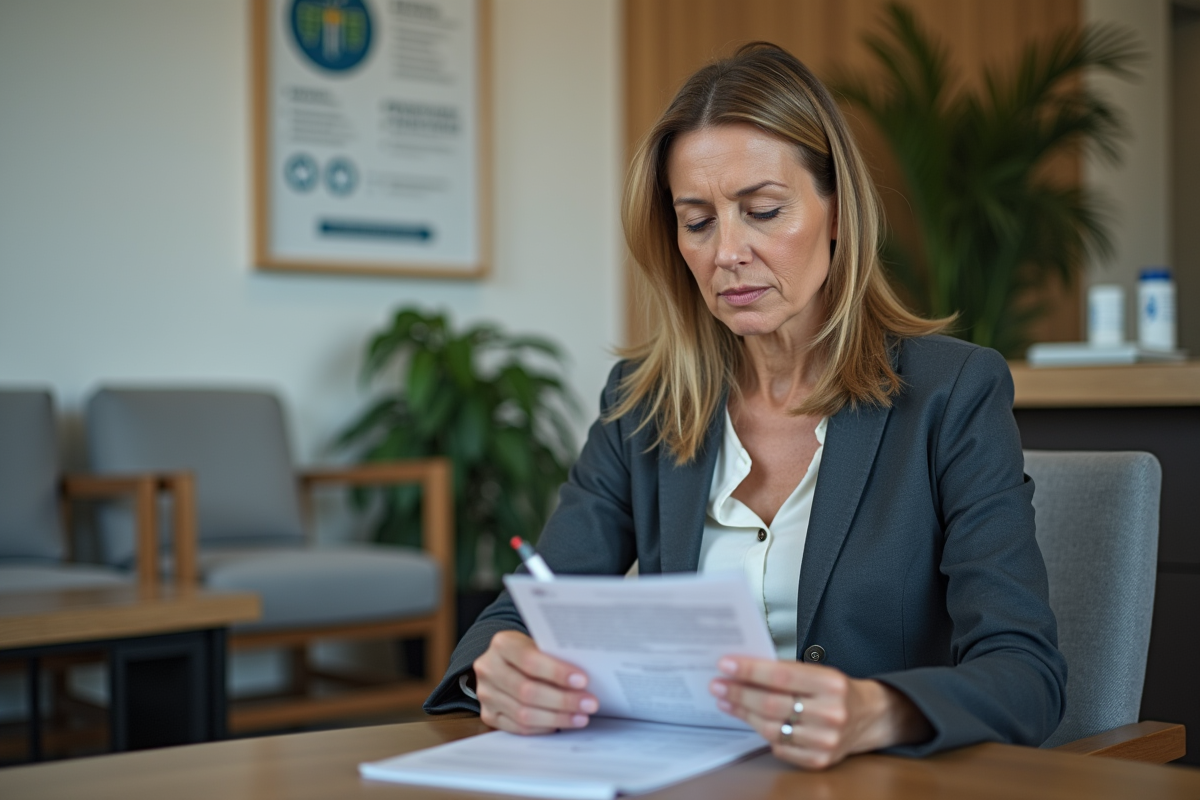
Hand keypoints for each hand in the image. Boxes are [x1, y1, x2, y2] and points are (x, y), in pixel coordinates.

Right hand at [472, 630, 599, 734]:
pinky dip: (543, 727)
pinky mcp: (488, 714)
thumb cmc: (529, 651)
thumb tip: (585, 679)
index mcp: (502, 644)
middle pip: (527, 691)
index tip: (582, 681)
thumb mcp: (538, 644)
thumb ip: (554, 657)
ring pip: (523, 713)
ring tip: (581, 717)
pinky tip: (561, 724)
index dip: (557, 672)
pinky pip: (518, 728)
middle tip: (589, 704)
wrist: (503, 661)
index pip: (530, 660)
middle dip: (563, 700)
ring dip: (557, 717)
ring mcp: (486, 694)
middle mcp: (489, 668)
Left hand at [709, 656, 931, 769]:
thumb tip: (743, 669)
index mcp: (831, 684)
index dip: (750, 670)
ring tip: (726, 701)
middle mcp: (831, 714)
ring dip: (743, 713)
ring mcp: (825, 741)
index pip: (781, 675)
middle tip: (717, 684)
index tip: (726, 664)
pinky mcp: (819, 760)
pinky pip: (779, 747)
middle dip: (738, 693)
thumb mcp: (819, 671)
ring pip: (771, 727)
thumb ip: (786, 671)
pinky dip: (762, 732)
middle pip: (772, 704)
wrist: (870, 717)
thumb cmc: (838, 690)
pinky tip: (750, 720)